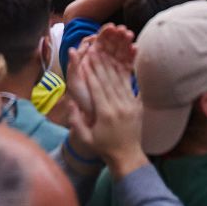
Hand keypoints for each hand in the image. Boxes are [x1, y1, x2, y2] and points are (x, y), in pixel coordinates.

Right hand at [67, 48, 144, 179]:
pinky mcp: (137, 105)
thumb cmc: (103, 147)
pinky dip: (125, 74)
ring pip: (120, 81)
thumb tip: (69, 101)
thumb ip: (76, 120)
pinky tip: (121, 63)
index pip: (98, 87)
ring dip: (113, 65)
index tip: (87, 57)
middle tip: (95, 49)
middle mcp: (119, 107)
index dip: (92, 71)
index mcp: (106, 114)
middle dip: (101, 63)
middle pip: (109, 80)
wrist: (128, 156)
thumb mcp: (85, 137)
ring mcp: (130, 105)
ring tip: (106, 52)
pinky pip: (130, 86)